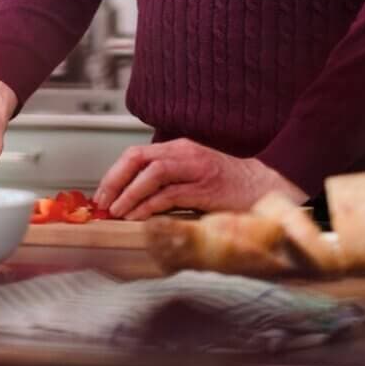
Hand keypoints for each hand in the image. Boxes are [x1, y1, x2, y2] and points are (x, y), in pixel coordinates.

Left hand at [93, 138, 306, 218]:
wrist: (262, 186)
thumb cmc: (225, 185)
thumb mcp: (191, 174)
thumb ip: (166, 180)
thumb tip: (131, 198)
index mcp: (178, 148)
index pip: (136, 154)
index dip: (115, 173)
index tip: (102, 194)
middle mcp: (184, 153)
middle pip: (139, 158)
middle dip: (115, 180)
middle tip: (103, 202)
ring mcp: (195, 169)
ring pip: (152, 173)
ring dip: (130, 194)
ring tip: (117, 212)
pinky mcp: (204, 188)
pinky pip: (170, 194)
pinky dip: (149, 206)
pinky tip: (139, 217)